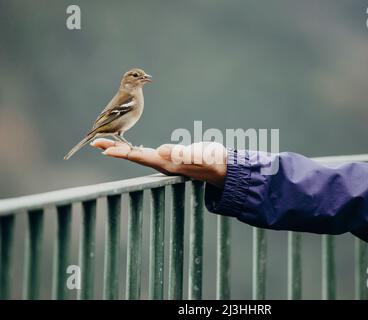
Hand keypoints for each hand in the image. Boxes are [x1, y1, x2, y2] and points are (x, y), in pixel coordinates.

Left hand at [91, 139, 227, 187]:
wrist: (223, 168)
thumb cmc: (213, 162)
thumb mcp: (200, 156)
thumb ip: (182, 154)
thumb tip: (161, 151)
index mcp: (166, 163)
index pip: (139, 156)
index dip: (121, 152)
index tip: (103, 149)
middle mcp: (162, 164)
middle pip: (133, 156)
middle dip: (114, 149)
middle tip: (95, 143)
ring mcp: (165, 161)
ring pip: (138, 155)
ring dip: (121, 149)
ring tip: (106, 144)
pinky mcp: (170, 157)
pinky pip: (147, 153)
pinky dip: (134, 148)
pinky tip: (130, 147)